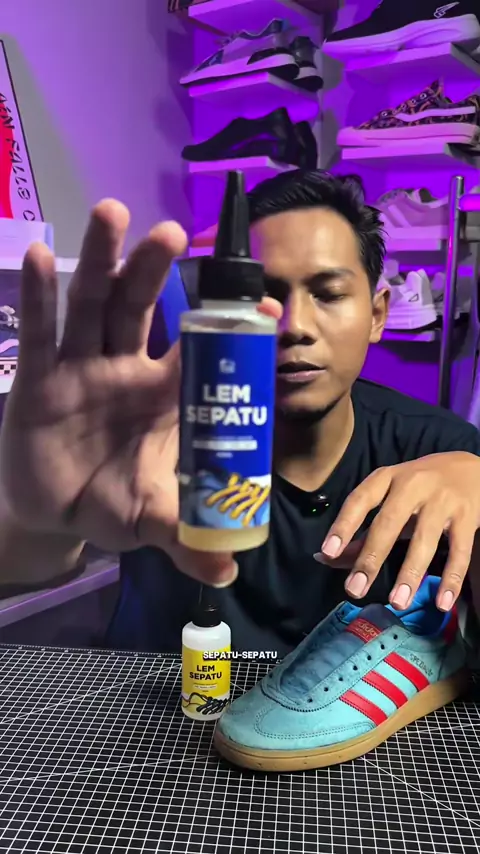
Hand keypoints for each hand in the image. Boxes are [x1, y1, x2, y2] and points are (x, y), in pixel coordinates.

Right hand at [0, 200, 280, 586]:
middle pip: (142, 310)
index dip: (230, 331)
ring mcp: (81, 367)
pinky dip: (38, 297)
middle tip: (175, 235)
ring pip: (92, 305)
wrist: (54, 512)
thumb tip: (229, 571)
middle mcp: (127, 370)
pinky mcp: (39, 378)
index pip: (202, 354)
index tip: (261, 303)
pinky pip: (41, 333)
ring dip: (102, 261)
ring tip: (114, 213)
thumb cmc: (111, 502)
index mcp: (165, 398)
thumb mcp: (151, 522)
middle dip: (156, 272)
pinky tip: (38, 256)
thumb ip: (187, 540)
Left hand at [315, 452, 479, 611]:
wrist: (472, 468)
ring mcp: (443, 499)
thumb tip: (323, 558)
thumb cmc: (419, 489)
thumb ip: (359, 531)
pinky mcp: (469, 516)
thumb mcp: (388, 500)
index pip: (360, 500)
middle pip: (389, 522)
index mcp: (386, 478)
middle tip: (355, 590)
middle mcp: (413, 484)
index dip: (344, 525)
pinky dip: (451, 579)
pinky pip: (460, 551)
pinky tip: (443, 603)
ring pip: (425, 540)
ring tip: (397, 603)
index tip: (328, 552)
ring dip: (411, 573)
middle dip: (371, 558)